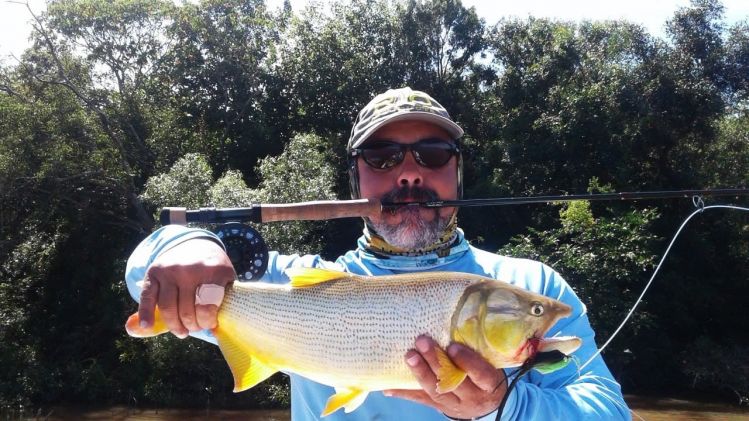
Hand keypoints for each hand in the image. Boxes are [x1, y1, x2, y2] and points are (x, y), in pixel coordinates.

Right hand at [138, 238, 234, 337]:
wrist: (194, 243)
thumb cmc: (213, 267)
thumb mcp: (227, 276)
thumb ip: (224, 298)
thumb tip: (215, 329)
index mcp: (213, 270)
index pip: (208, 306)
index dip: (208, 321)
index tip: (210, 325)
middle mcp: (190, 269)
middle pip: (186, 310)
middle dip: (191, 326)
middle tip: (195, 329)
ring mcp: (169, 270)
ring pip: (168, 308)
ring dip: (174, 326)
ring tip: (181, 332)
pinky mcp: (154, 272)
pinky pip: (147, 297)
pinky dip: (145, 313)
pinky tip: (147, 325)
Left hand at [384, 336, 505, 418]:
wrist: (486, 405)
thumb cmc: (487, 375)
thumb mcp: (491, 364)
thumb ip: (479, 349)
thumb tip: (461, 316)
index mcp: (489, 383)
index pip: (480, 373)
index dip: (467, 361)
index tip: (452, 346)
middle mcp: (473, 396)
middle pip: (454, 380)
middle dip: (436, 362)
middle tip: (422, 342)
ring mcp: (455, 404)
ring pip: (436, 391)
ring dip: (421, 373)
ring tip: (409, 356)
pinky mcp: (440, 407)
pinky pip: (422, 400)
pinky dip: (405, 392)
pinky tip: (389, 386)